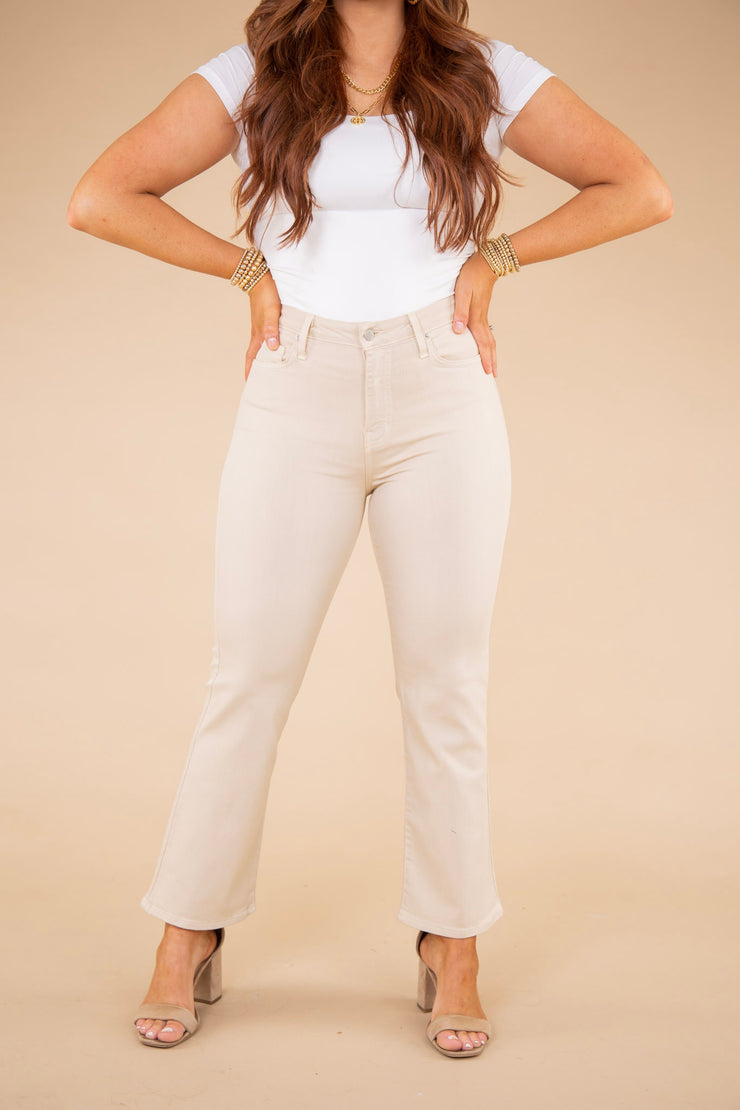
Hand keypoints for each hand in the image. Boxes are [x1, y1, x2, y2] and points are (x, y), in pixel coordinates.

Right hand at [244, 271, 282, 380]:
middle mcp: (258, 333)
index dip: (250, 373)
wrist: (258, 275)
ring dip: (263, 359)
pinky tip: (276, 348)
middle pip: (255, 356)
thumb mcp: (271, 311)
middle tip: (261, 383)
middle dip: (256, 370)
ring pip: (261, 348)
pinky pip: (267, 339)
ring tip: (270, 370)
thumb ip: (272, 328)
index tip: (250, 386)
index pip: (252, 359)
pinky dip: (269, 347)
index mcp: (258, 335)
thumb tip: (273, 347)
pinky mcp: (265, 320)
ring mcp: (260, 327)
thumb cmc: (266, 293)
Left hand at [452, 252, 498, 375]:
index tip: (488, 373)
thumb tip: (458, 331)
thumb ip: (459, 312)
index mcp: (476, 318)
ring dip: (491, 352)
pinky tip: (486, 344)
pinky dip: (488, 342)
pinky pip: (487, 332)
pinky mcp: (482, 309)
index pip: (482, 344)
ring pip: (489, 338)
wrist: (486, 262)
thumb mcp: (462, 293)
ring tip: (492, 363)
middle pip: (489, 344)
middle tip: (494, 375)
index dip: (484, 359)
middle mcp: (481, 318)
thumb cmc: (471, 276)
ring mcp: (483, 314)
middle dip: (491, 360)